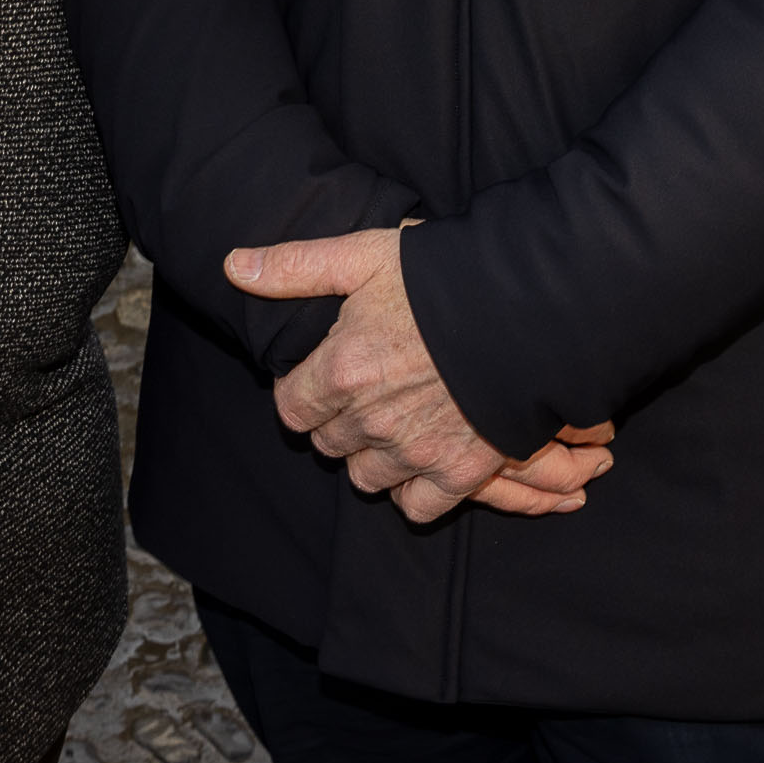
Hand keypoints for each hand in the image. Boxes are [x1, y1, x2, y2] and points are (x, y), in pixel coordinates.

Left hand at [226, 226, 615, 521]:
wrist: (530, 309)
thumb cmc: (444, 278)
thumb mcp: (365, 255)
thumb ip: (296, 268)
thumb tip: (233, 266)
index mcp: (341, 370)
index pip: (292, 409)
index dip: (306, 392)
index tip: (328, 375)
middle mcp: (370, 420)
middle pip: (329, 443)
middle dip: (341, 420)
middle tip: (371, 389)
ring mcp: (414, 452)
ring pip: (366, 478)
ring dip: (374, 456)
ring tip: (397, 421)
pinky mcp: (458, 473)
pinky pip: (416, 506)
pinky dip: (415, 488)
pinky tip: (425, 455)